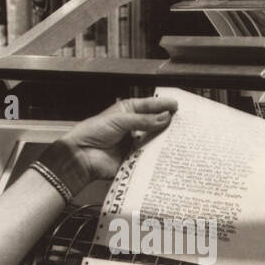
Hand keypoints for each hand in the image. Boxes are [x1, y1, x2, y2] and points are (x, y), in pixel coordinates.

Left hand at [57, 96, 177, 187]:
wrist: (81, 156)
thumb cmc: (94, 132)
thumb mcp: (120, 121)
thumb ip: (143, 120)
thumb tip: (166, 117)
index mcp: (127, 112)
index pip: (149, 106)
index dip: (162, 105)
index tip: (177, 106)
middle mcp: (133, 127)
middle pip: (154, 123)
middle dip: (167, 123)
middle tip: (183, 123)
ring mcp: (134, 143)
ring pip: (153, 140)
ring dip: (164, 140)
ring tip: (180, 137)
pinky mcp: (134, 159)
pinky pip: (148, 157)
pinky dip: (157, 156)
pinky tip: (168, 154)